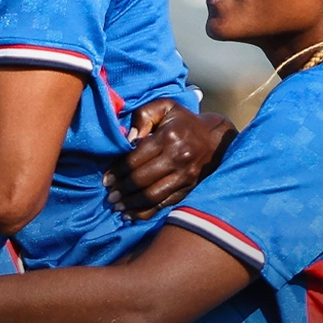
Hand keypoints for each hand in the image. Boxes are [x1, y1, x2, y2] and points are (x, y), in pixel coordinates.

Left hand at [105, 101, 236, 219]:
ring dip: (131, 203)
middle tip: (109, 196)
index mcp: (169, 137)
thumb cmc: (184, 121)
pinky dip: (146, 212)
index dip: (118, 171)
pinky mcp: (189, 188)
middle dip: (122, 189)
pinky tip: (131, 215)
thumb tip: (129, 139)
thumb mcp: (165, 107)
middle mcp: (178, 158)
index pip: (136, 158)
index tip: (106, 180)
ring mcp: (185, 176)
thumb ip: (143, 116)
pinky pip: (164, 204)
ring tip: (116, 206)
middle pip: (142, 179)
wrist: (216, 138)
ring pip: (152, 195)